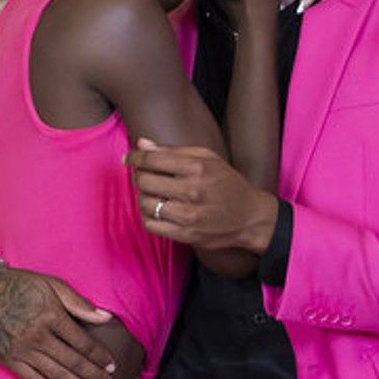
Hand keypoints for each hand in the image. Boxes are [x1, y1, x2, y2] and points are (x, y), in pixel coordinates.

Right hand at [0, 265, 118, 378]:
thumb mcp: (52, 283)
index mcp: (51, 315)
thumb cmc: (20, 285)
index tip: (112, 366)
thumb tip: (105, 318)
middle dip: (94, 376)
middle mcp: (37, 335)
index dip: (99, 356)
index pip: (82, 342)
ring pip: (55, 374)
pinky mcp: (9, 360)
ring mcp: (22, 350)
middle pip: (72, 361)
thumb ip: (78, 303)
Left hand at [126, 139, 278, 253]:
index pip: (153, 159)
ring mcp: (189, 215)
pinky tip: (156, 210)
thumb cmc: (227, 183)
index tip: (128, 158)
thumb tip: (141, 143)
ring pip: (146, 204)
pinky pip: (152, 225)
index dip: (135, 158)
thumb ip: (172, 151)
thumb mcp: (207, 159)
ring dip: (142, 197)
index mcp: (198, 168)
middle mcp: (193, 191)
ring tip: (151, 193)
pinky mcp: (187, 234)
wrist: (250, 217)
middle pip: (146, 181)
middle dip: (138, 176)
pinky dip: (148, 216)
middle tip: (141, 176)